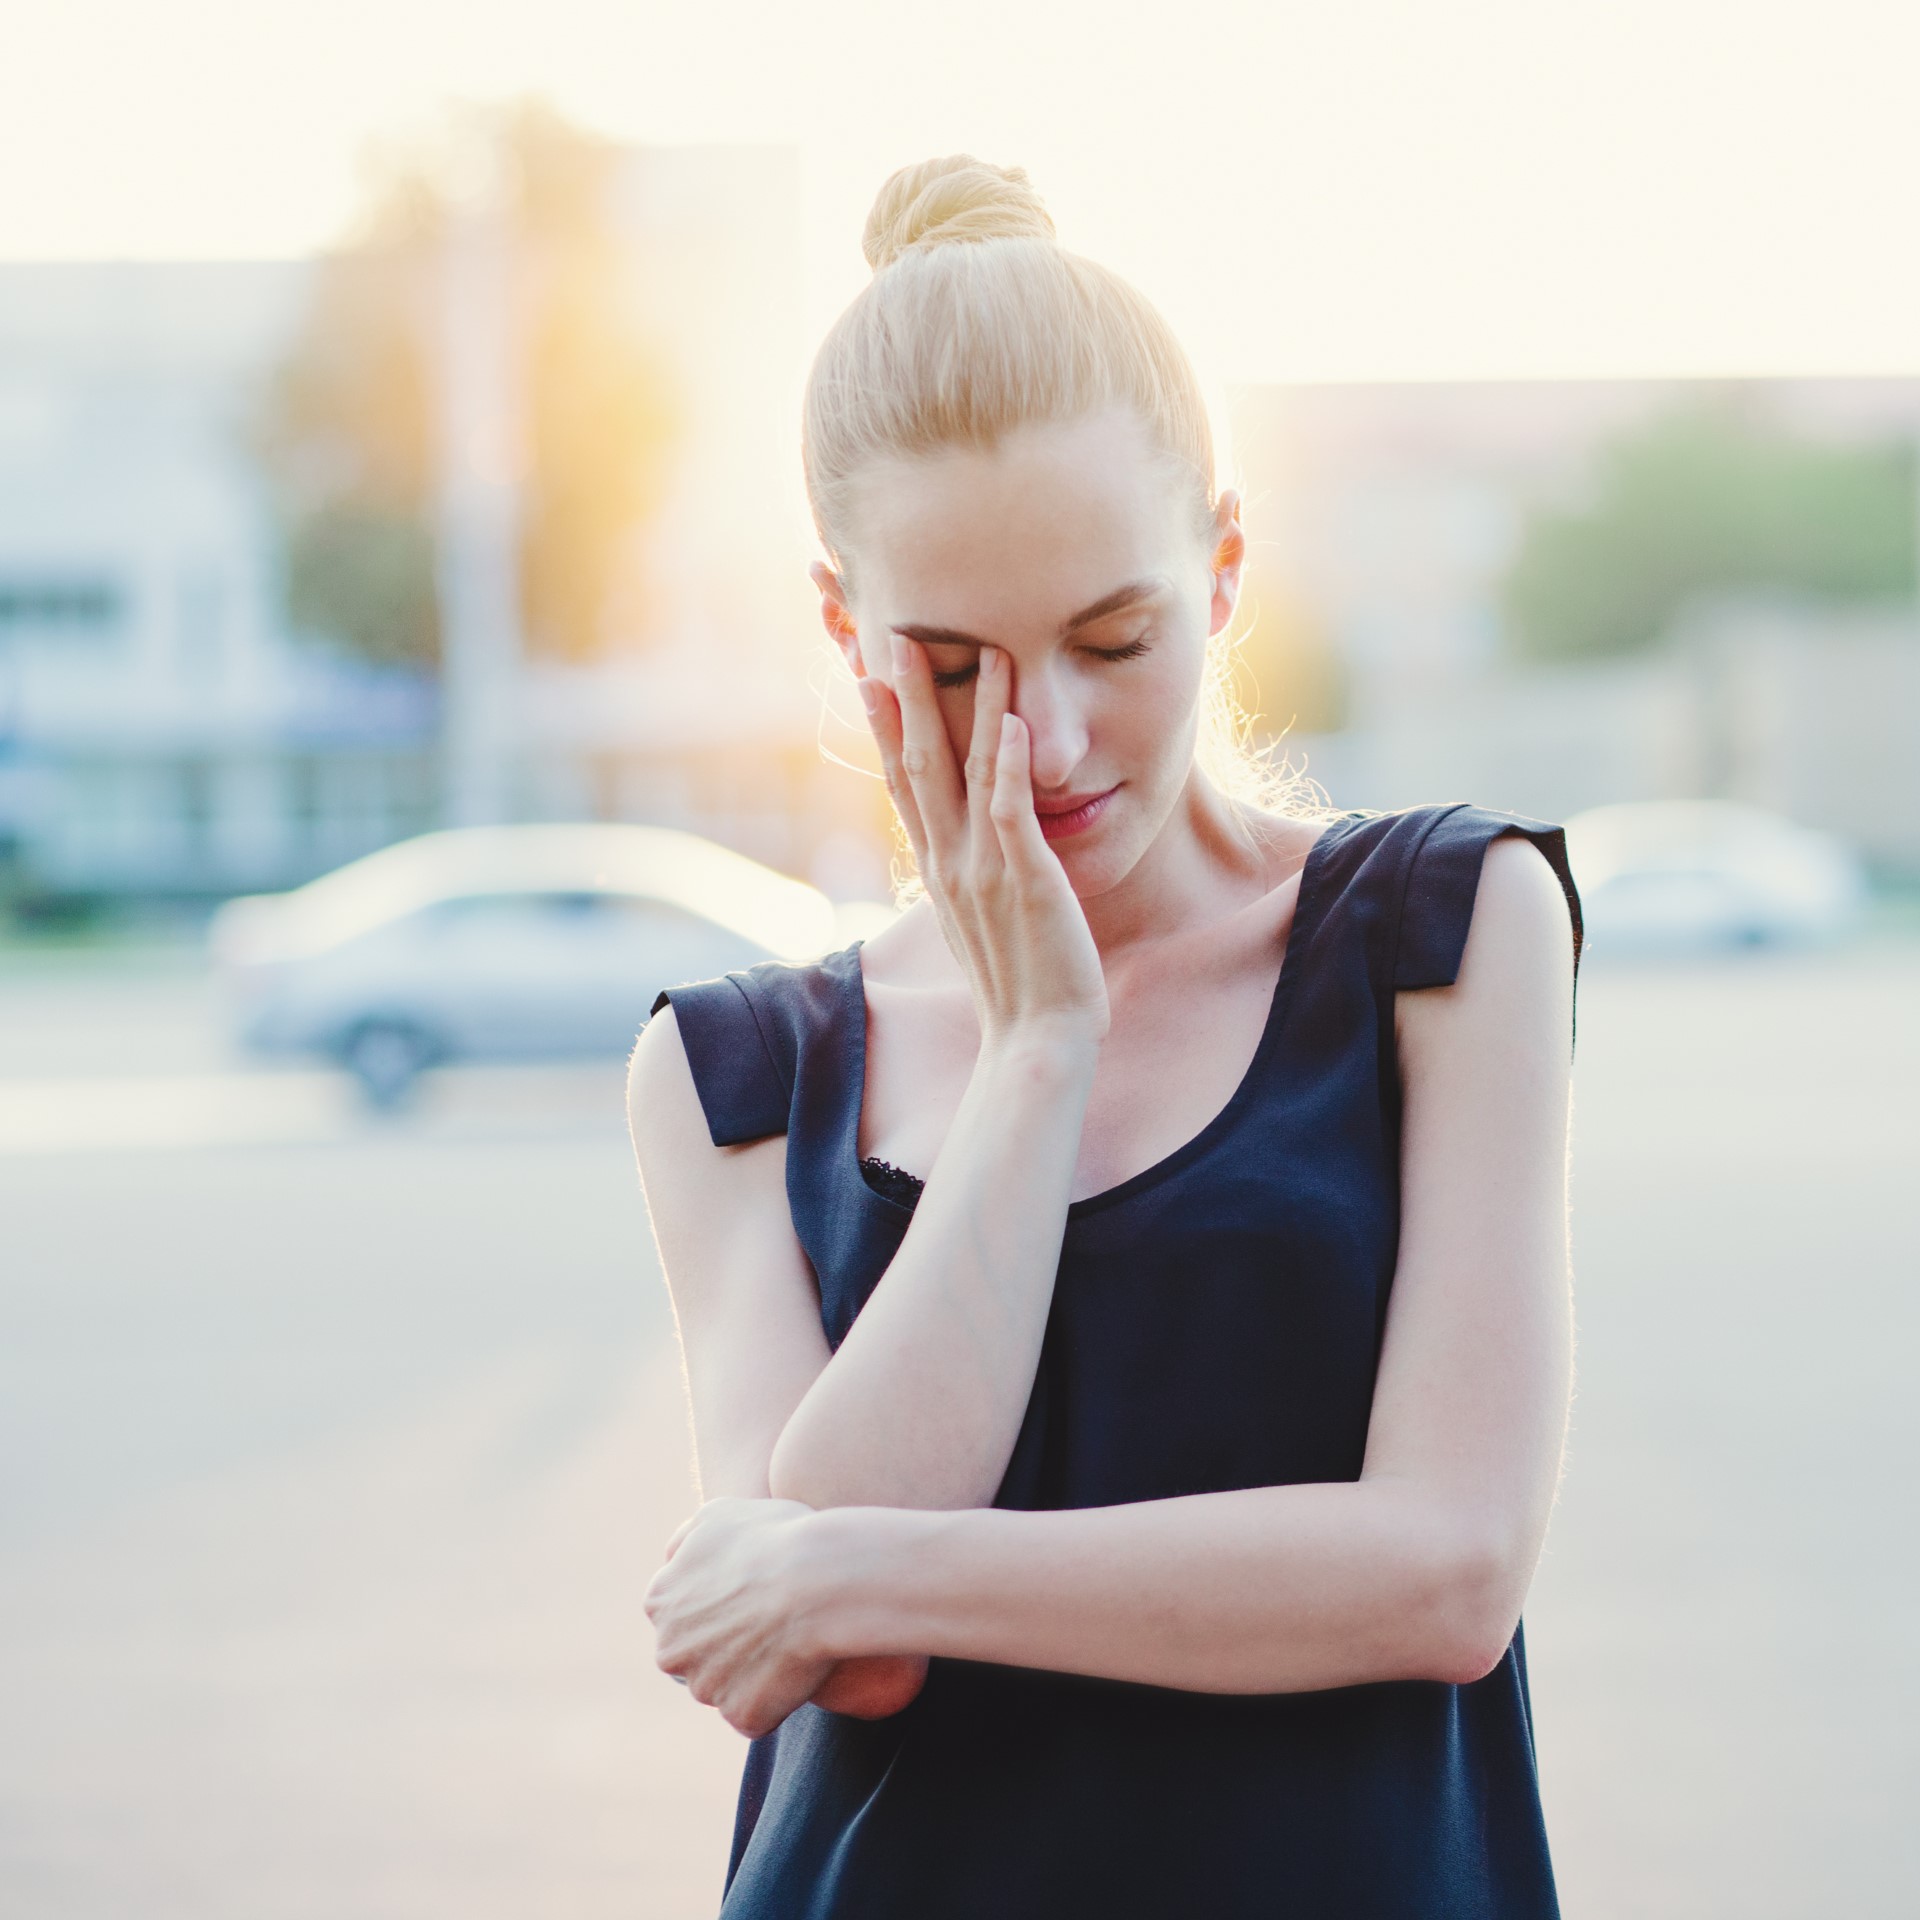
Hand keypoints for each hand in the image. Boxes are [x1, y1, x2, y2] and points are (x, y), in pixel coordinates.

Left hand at [645, 1497, 926, 1734]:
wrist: (820, 1581)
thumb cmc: (775, 1538)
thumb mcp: (719, 1515)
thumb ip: (685, 1542)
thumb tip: (671, 1561)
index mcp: (660, 1600)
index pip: (683, 1610)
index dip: (723, 1600)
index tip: (753, 1588)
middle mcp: (670, 1649)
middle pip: (699, 1653)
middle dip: (728, 1641)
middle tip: (773, 1616)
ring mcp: (704, 1687)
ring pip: (728, 1683)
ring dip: (754, 1668)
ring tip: (792, 1637)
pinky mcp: (741, 1714)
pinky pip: (758, 1711)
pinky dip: (776, 1696)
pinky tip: (799, 1665)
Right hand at [862, 639, 1107, 1048]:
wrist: (1035, 1042)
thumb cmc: (1018, 988)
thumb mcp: (980, 925)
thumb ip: (969, 882)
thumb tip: (962, 862)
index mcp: (939, 871)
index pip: (903, 785)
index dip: (886, 728)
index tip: (871, 678)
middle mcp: (951, 863)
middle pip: (920, 765)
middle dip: (909, 697)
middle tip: (896, 636)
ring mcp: (985, 870)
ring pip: (970, 773)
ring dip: (971, 707)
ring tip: (976, 648)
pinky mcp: (1028, 880)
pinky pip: (1013, 810)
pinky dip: (1009, 764)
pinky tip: (1011, 720)